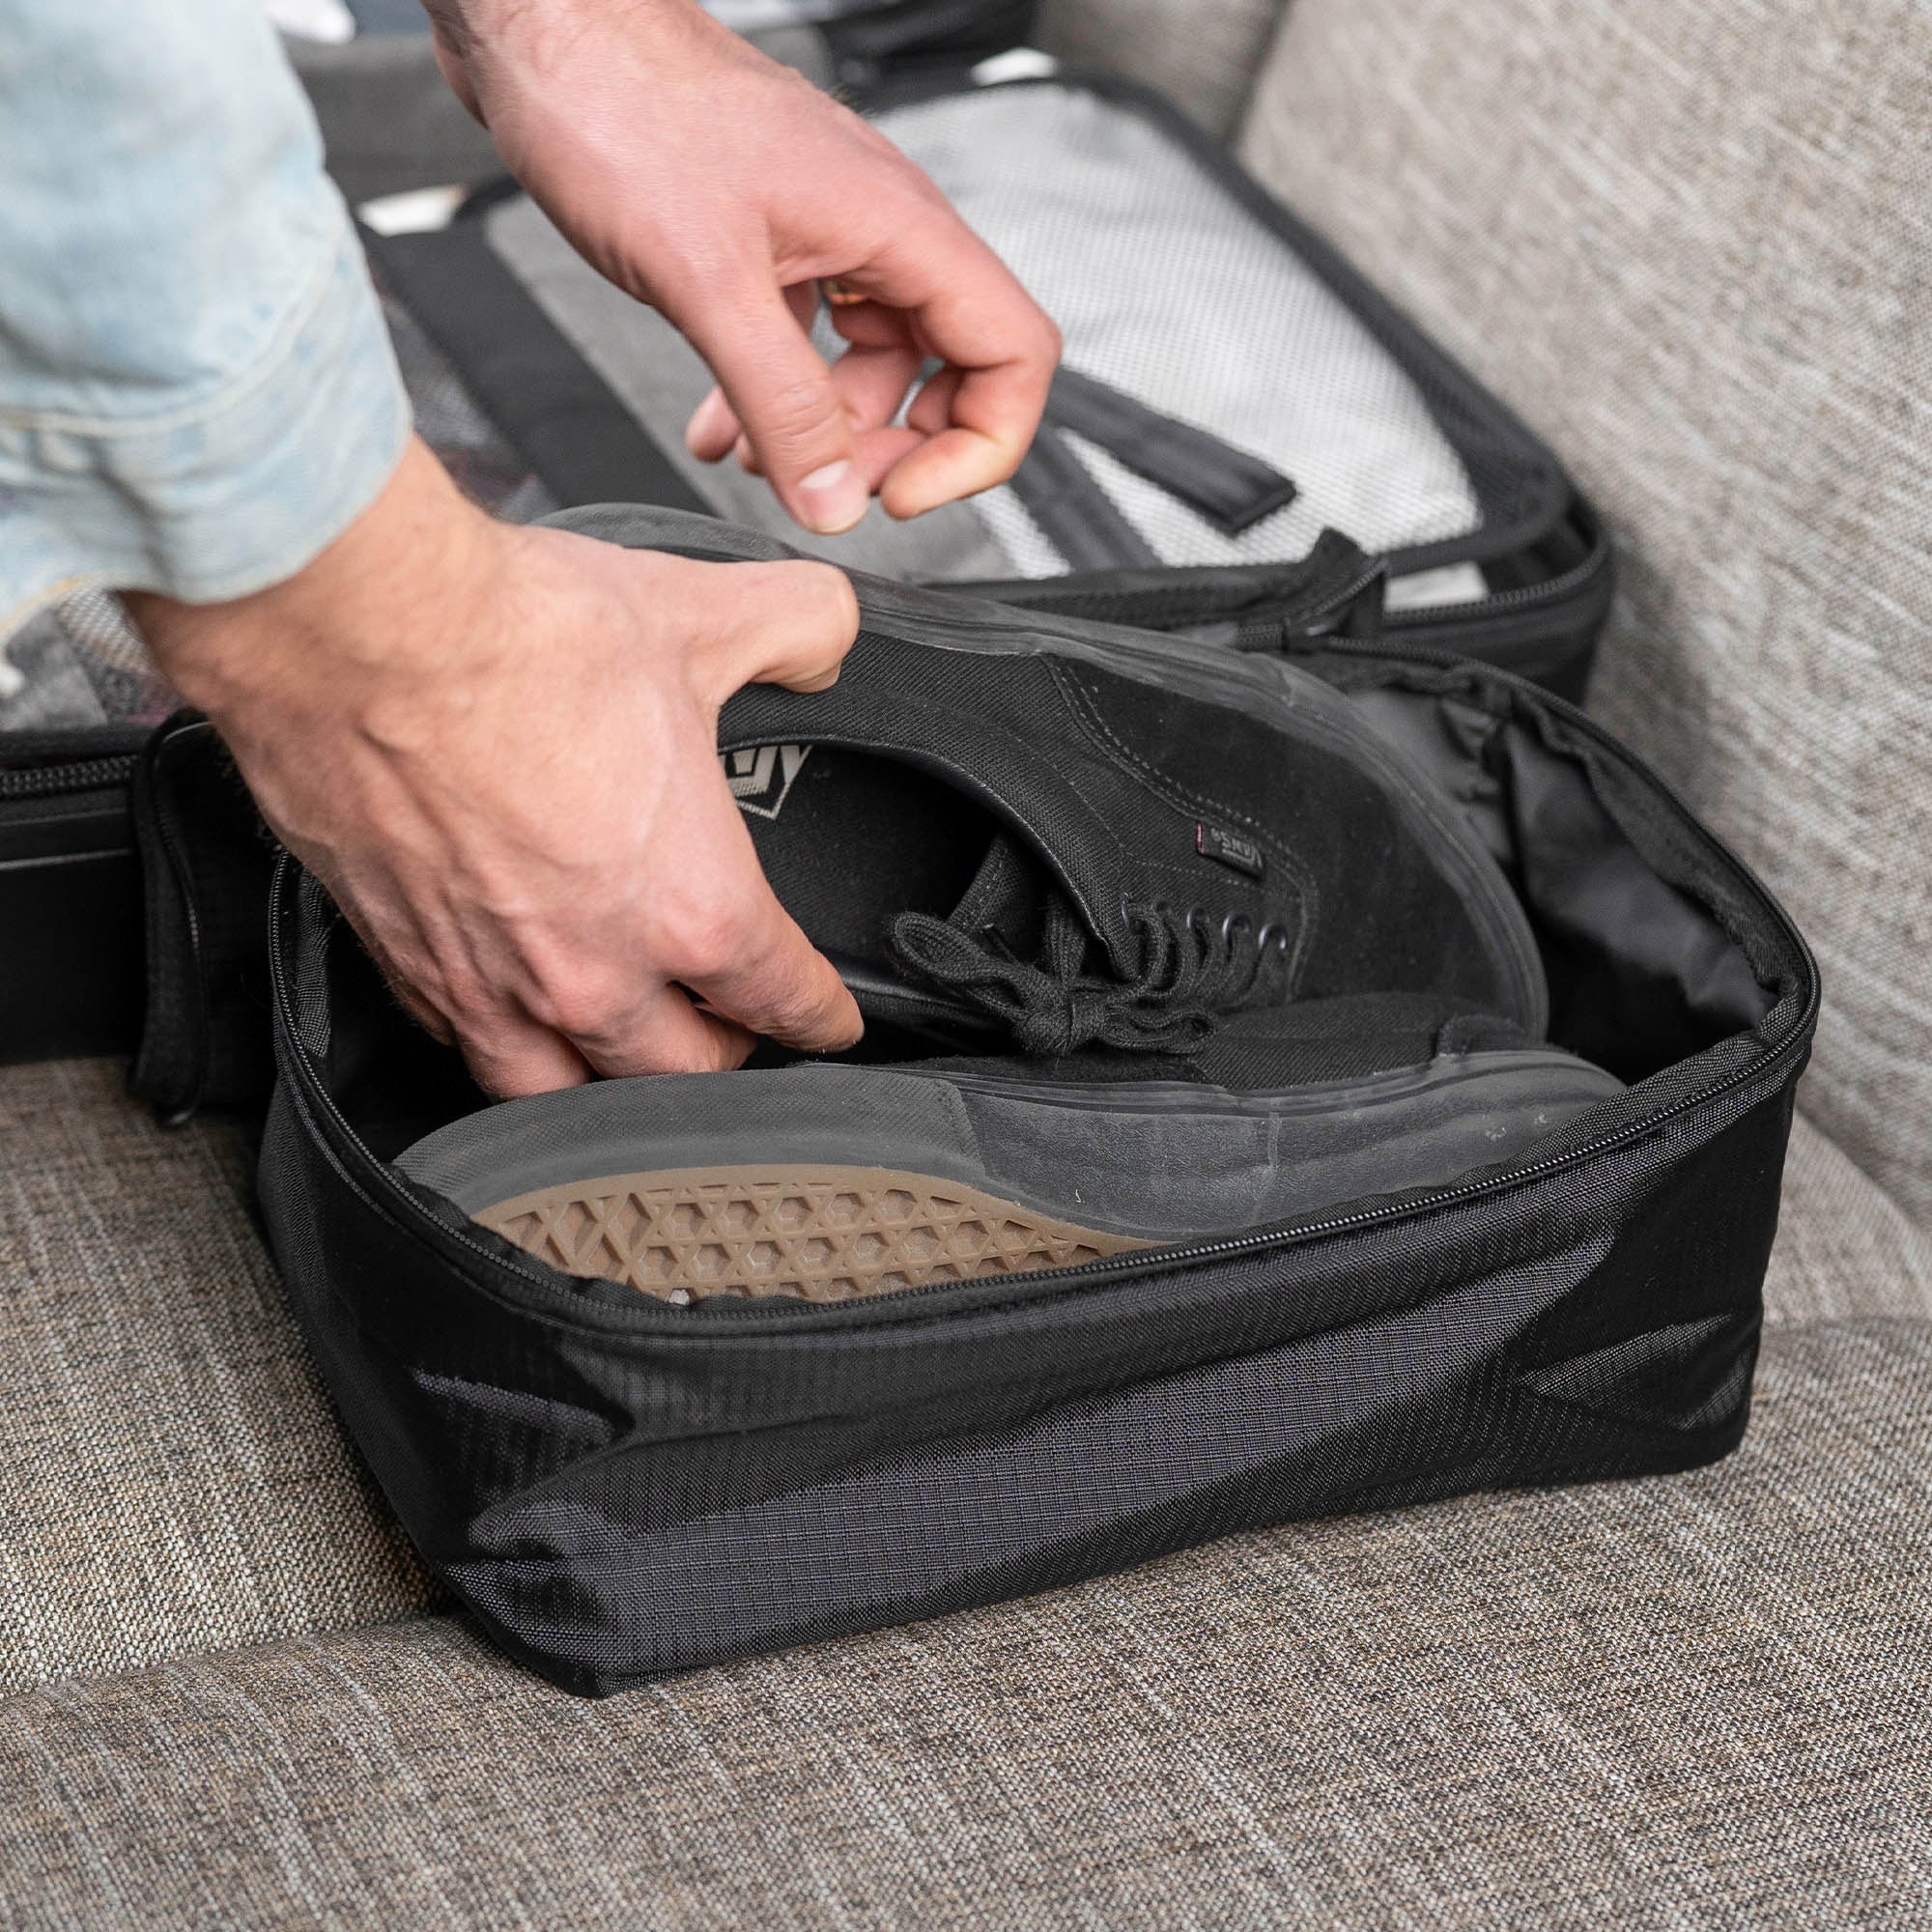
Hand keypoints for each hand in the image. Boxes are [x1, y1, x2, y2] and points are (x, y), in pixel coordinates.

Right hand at [129, 438, 863, 1095]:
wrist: (350, 630)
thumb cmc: (513, 638)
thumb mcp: (700, 615)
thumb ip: (796, 629)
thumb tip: (826, 639)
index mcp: (690, 907)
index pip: (785, 998)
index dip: (825, 1015)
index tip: (832, 1021)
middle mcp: (593, 972)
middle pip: (683, 1070)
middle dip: (724, 1054)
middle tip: (733, 1029)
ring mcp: (491, 983)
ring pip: (567, 1092)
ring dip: (609, 1085)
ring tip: (628, 1059)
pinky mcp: (403, 965)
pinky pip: (465, 1048)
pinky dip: (502, 1045)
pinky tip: (509, 1016)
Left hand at [423, 0, 1059, 535]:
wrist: (546, 36)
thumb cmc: (625, 108)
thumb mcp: (709, 283)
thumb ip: (781, 403)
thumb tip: (835, 499)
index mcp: (900, 226)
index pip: (1012, 353)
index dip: (979, 444)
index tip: (903, 493)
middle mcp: (880, 230)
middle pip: (950, 370)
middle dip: (894, 447)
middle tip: (827, 487)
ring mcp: (831, 236)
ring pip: (870, 367)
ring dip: (821, 433)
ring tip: (755, 462)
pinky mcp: (775, 245)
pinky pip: (806, 346)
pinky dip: (771, 401)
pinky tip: (721, 431)